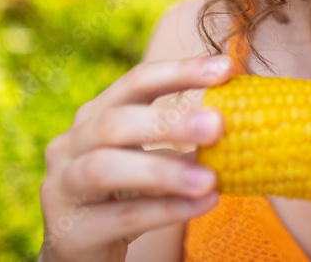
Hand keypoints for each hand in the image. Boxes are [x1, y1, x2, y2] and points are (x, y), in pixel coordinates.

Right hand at [37, 55, 233, 261]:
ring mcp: (62, 187)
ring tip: (211, 179)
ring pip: (105, 169)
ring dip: (163, 171)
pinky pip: (120, 217)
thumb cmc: (125, 192)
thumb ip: (182, 138)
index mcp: (95, 115)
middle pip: (116, 122)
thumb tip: (248, 117)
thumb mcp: (149, 157)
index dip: (180, 71)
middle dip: (169, 121)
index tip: (227, 67)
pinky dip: (166, 210)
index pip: (137, 81)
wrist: (79, 248)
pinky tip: (205, 204)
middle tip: (218, 124)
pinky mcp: (68, 231)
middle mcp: (71, 144)